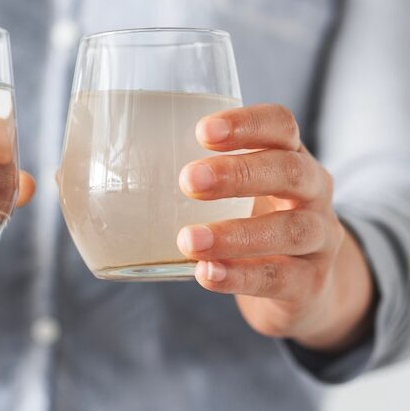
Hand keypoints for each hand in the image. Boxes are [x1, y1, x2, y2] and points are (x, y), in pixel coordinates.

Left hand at [177, 104, 374, 351]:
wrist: (306, 287)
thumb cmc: (254, 221)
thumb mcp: (237, 190)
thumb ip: (189, 174)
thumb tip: (89, 165)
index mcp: (291, 156)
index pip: (281, 125)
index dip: (247, 124)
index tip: (202, 130)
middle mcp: (313, 192)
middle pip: (289, 171)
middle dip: (238, 174)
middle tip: (188, 181)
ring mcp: (320, 239)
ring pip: (289, 230)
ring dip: (235, 234)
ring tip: (188, 240)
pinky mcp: (310, 284)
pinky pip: (280, 279)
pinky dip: (240, 277)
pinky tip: (206, 273)